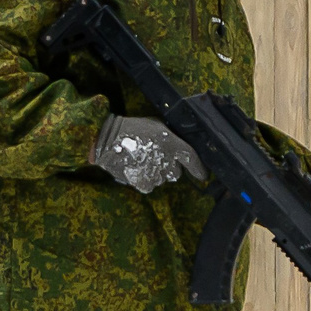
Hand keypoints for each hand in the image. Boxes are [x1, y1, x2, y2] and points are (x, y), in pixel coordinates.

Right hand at [91, 115, 206, 193]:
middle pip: (176, 172)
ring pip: (162, 178)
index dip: (199, 169)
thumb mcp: (157, 126)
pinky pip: (150, 184)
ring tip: (141, 160)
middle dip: (169, 166)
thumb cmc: (132, 129)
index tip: (203, 175)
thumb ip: (171, 138)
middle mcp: (168, 161)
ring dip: (155, 172)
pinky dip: (145, 178)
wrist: (107, 140)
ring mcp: (157, 175)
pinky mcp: (145, 184)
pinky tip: (136, 167)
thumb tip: (179, 146)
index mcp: (173, 144)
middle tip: (154, 157)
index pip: (192, 159)